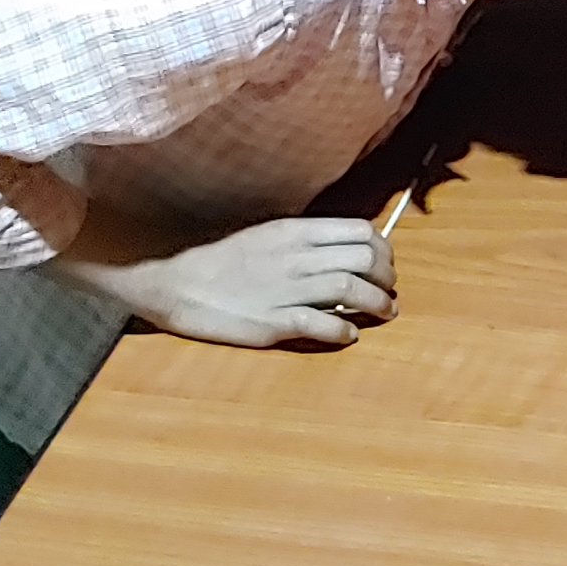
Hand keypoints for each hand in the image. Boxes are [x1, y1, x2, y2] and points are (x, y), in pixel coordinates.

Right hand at [135, 217, 395, 347]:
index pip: (360, 231)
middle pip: (363, 258)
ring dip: (377, 303)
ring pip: (350, 289)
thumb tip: (347, 249)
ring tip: (385, 312)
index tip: (385, 264)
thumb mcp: (268, 236)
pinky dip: (343, 330)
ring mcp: (284, 289)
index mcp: (295, 231)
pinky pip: (320, 323)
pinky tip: (350, 334)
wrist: (177, 283)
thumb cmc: (224, 261)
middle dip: (386, 277)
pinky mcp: (272, 321)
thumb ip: (307, 241)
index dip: (383, 249)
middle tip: (389, 291)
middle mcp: (295, 256)